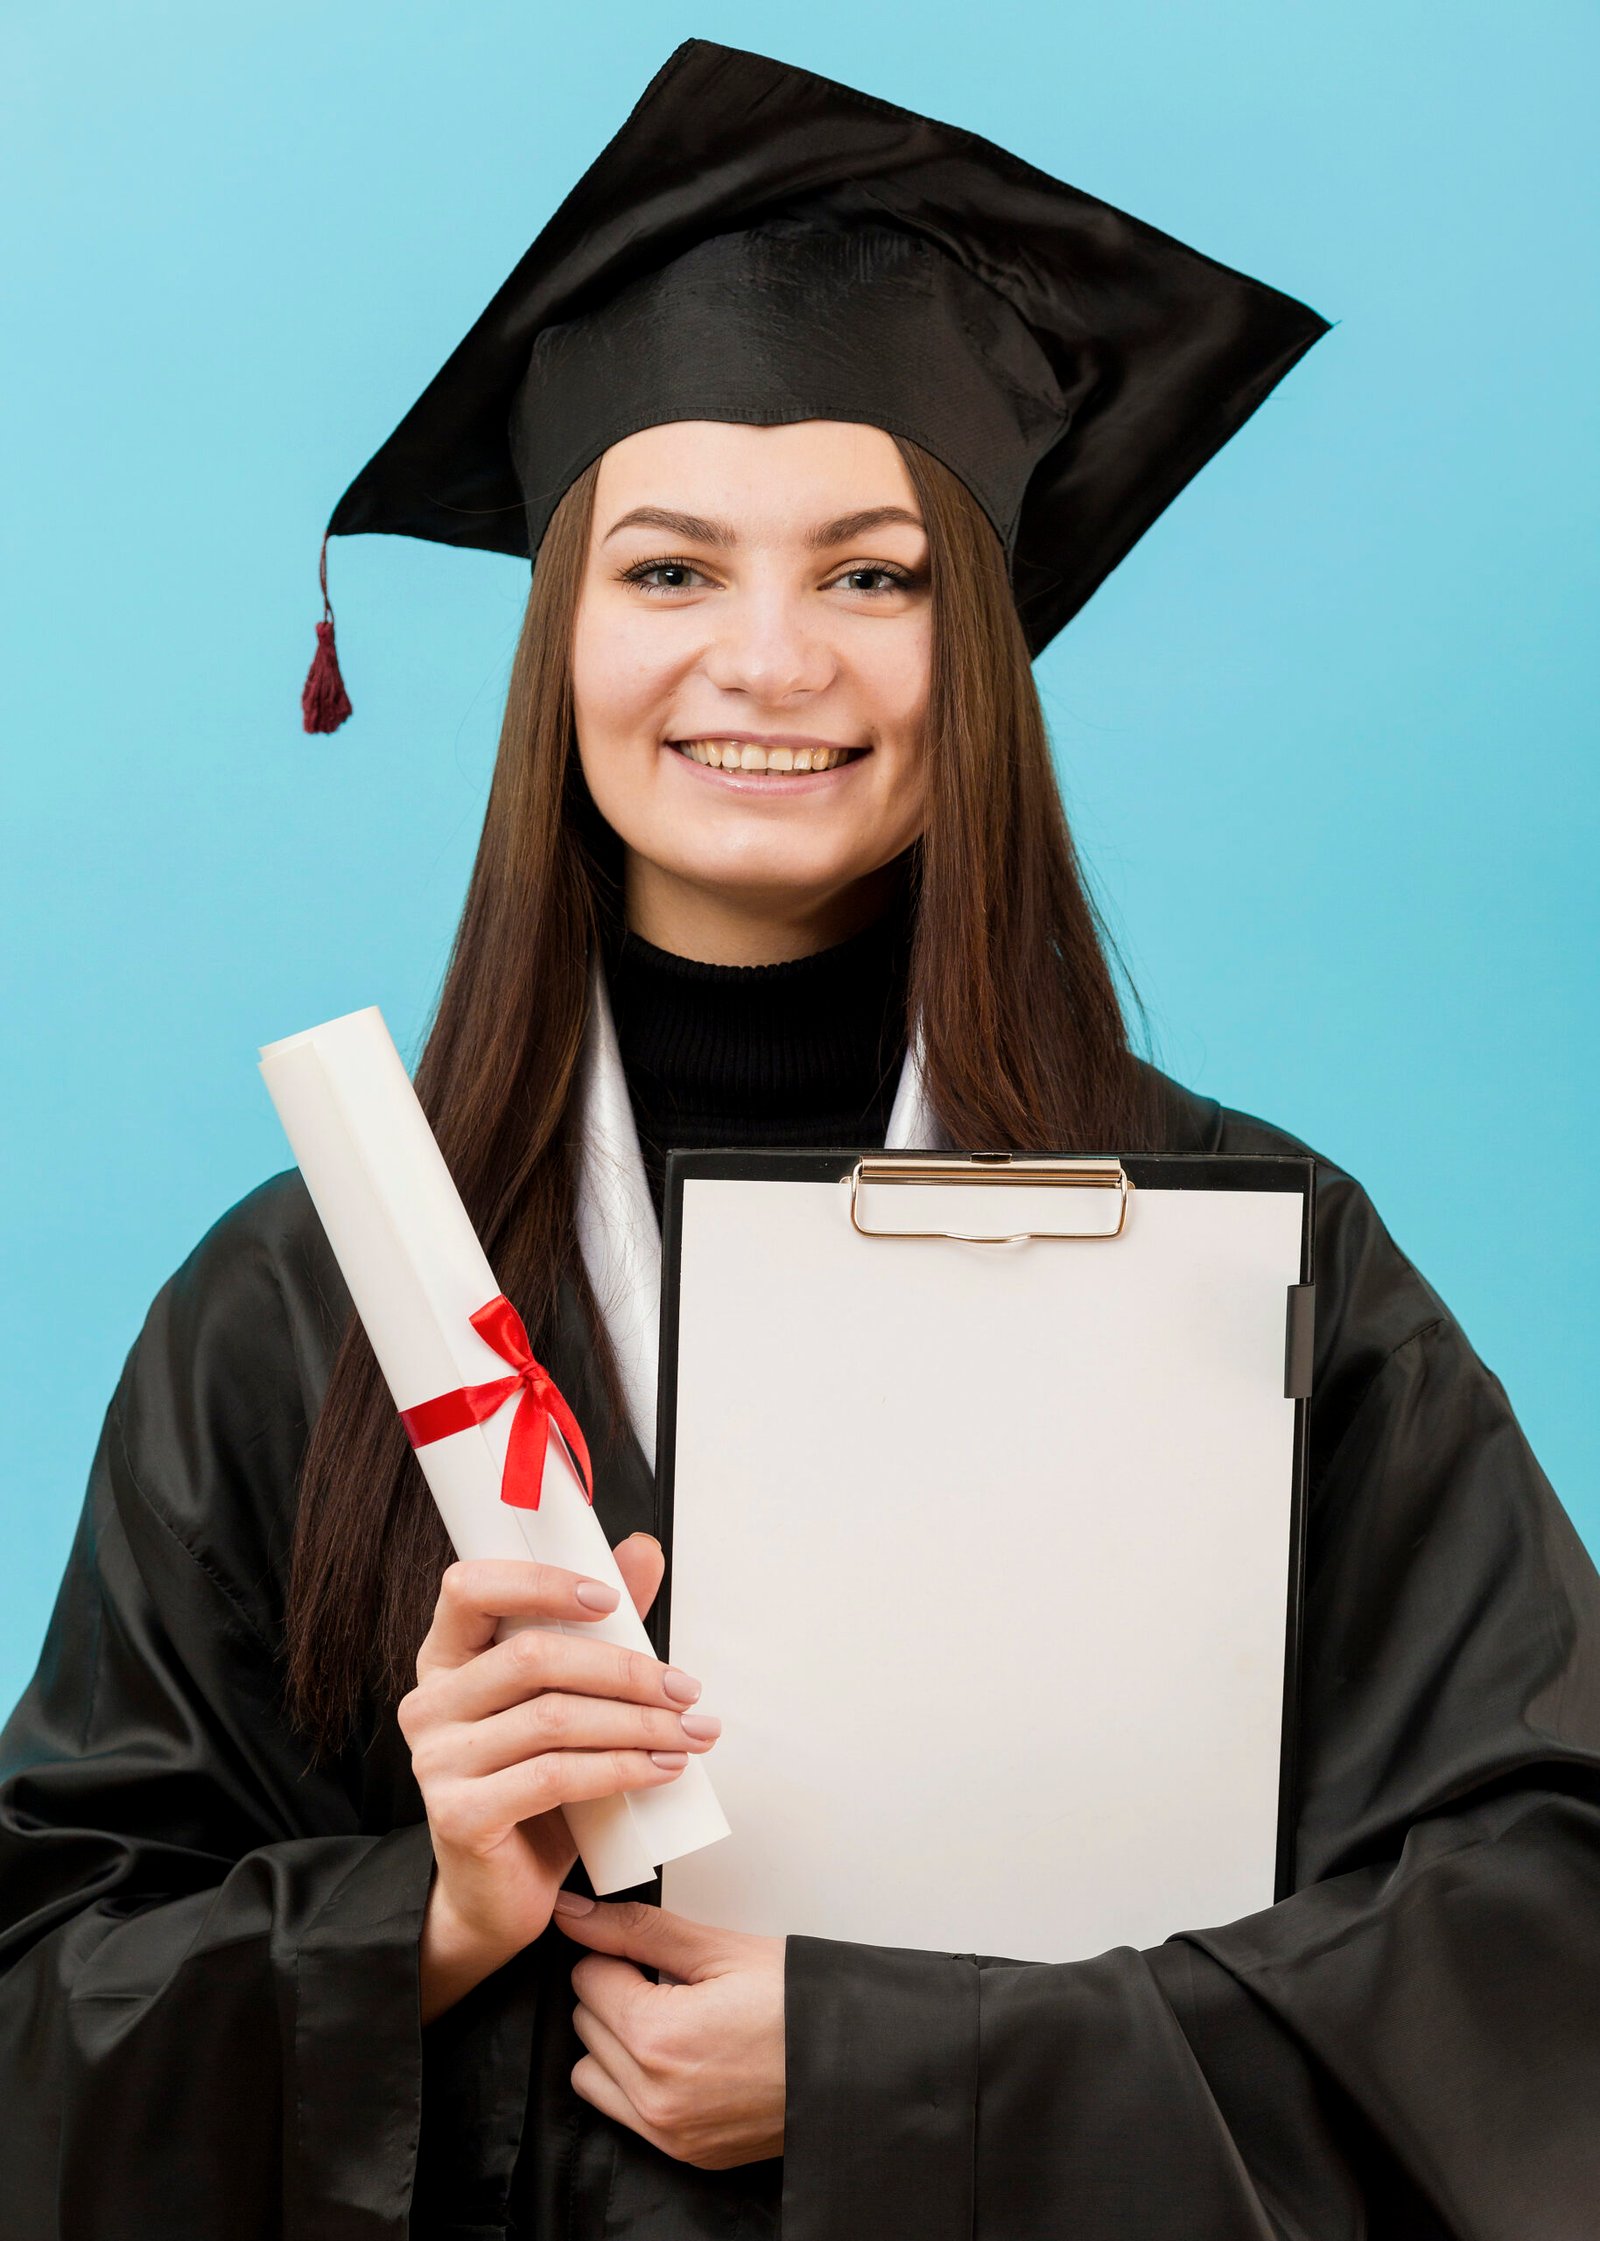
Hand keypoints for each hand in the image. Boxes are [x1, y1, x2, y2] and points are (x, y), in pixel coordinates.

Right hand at [397, 1538, 721, 2023]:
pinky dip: (621, 1769)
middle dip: (624, 1669)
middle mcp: (431, 1702)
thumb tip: (642, 1551)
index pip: (469, 1587)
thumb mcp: (568, 1698)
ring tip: (688, 1733)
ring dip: (637, 1724)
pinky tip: (661, 1770)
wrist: (497, 1893)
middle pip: (532, 1657)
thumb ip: (599, 1626)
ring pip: (553, 1719)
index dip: (540, 1583)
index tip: (609, 1598)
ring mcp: (436, 1761)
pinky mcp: (459, 1814)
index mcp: (447, 1657)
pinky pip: (554, 1776)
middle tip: (683, 1689)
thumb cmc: (533, 1788)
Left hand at [553, 1893, 785, 2167]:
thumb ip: (636, 1930)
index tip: (654, 1957)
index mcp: (658, 2037)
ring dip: (617, 2042)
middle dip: (618, 1995)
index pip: (587, 1977)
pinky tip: (681, 2058)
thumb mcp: (718, 1948)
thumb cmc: (796, 2002)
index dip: (621, 1956)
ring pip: (592, 2071)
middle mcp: (653, 2094)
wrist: (853, 2062)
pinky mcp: (683, 2152)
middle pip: (586, 2022)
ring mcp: (667, 2131)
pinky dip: (635, 2082)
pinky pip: (621, 2112)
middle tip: (673, 1985)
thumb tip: (575, 1915)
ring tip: (674, 2022)